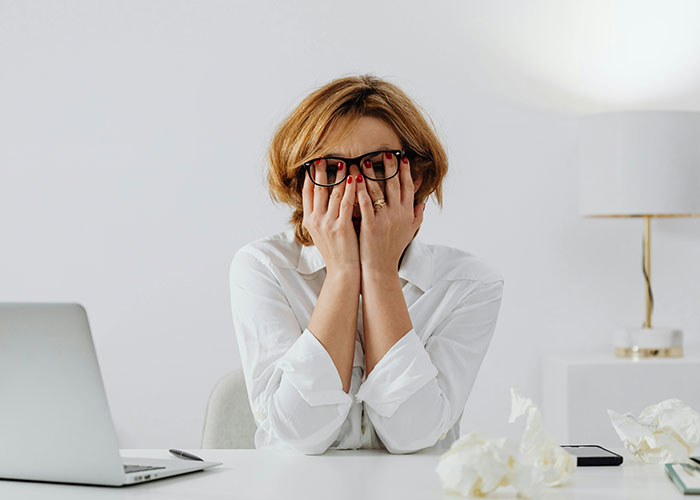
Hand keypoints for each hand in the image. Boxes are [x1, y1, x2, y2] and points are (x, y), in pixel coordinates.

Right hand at [301, 160, 359, 276]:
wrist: (343, 272)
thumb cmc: (337, 252)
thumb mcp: (322, 234)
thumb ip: (321, 216)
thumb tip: (324, 199)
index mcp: (309, 221)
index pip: (307, 192)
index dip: (310, 176)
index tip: (313, 163)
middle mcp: (316, 220)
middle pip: (318, 188)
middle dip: (321, 171)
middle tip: (325, 156)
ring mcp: (328, 223)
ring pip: (333, 193)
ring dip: (339, 176)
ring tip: (344, 162)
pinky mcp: (342, 227)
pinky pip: (347, 202)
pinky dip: (350, 188)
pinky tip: (355, 178)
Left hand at [355, 155, 424, 273]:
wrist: (380, 270)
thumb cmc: (392, 251)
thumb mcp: (409, 233)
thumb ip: (417, 216)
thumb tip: (423, 202)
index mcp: (407, 214)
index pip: (408, 187)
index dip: (405, 171)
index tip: (401, 156)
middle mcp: (398, 214)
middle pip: (395, 184)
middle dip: (390, 166)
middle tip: (385, 151)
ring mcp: (385, 219)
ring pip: (379, 191)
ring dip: (371, 174)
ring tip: (365, 160)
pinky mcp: (370, 226)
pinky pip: (365, 203)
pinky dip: (360, 190)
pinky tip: (354, 179)